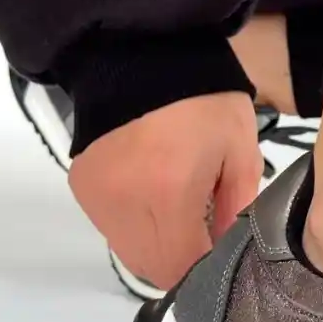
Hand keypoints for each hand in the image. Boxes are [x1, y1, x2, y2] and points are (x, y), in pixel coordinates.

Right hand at [68, 93, 262, 290]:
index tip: (223, 251)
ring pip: (130, 253)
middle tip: (204, 230)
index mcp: (169, 192)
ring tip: (178, 209)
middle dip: (183, 259)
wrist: (143, 53)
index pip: (183, 266)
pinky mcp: (82, 187)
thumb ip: (240, 208)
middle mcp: (124, 203)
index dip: (207, 268)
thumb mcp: (240, 148)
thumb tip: (229, 251)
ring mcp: (97, 198)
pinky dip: (136, 225)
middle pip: (154, 268)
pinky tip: (152, 195)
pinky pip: (112, 228)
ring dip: (158, 245)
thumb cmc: (203, 99)